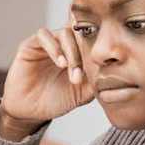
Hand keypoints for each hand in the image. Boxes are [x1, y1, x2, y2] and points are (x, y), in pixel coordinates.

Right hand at [0, 19, 95, 139]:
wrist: (31, 112)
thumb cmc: (56, 101)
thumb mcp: (82, 93)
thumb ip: (96, 80)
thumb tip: (113, 70)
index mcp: (78, 53)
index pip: (91, 39)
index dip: (97, 47)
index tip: (100, 64)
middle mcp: (63, 45)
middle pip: (80, 34)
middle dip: (82, 53)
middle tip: (80, 75)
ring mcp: (47, 44)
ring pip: (64, 33)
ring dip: (70, 51)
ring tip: (70, 70)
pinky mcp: (31, 45)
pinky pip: (43, 35)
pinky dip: (54, 47)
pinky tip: (60, 63)